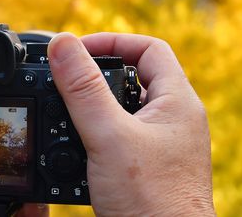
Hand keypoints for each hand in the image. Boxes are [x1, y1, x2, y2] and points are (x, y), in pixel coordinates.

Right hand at [48, 33, 214, 216]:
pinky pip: (126, 133)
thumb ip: (84, 90)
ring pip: (130, 106)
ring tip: (70, 106)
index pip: (150, 48)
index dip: (114, 41)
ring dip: (99, 102)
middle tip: (69, 76)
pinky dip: (103, 129)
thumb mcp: (109, 136)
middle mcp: (176, 118)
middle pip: (138, 75)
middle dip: (101, 71)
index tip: (79, 50)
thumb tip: (63, 45)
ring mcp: (166, 142)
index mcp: (178, 101)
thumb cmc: (152, 200)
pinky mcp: (153, 164)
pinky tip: (82, 141)